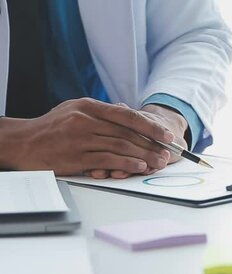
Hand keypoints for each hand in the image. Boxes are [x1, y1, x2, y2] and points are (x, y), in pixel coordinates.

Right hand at [12, 98, 172, 175]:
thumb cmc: (51, 127)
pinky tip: (139, 167)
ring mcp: (80, 139)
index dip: (150, 126)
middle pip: (127, 133)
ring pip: (121, 147)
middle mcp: (86, 120)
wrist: (22, 142)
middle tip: (167, 153)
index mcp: (88, 106)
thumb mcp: (74, 110)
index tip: (166, 135)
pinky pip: (108, 160)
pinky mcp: (76, 157)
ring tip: (158, 162)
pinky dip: (127, 163)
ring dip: (143, 156)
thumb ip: (101, 112)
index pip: (127, 115)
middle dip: (151, 144)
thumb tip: (126, 110)